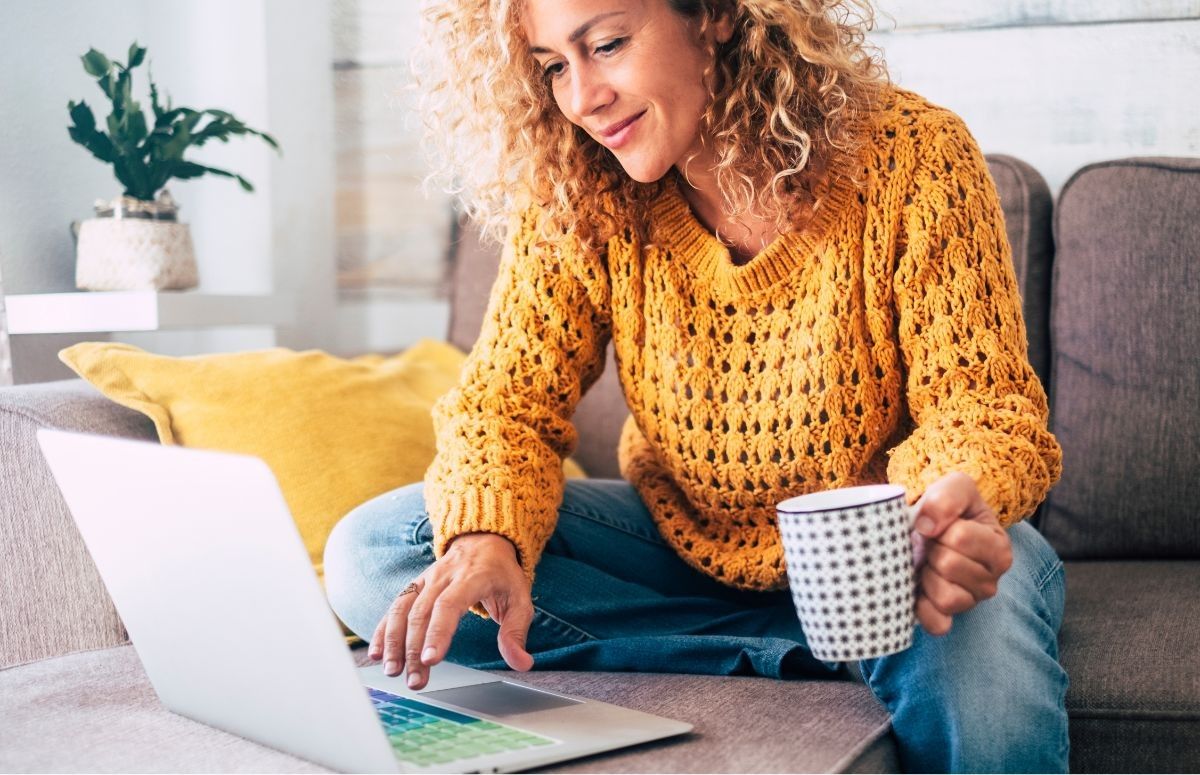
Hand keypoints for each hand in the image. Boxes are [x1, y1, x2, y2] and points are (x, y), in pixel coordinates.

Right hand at [369, 532, 534, 689]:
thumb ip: (516, 632)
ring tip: (392, 671)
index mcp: (472, 577)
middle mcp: (444, 576)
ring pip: (403, 609)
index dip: (438, 632)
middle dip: (415, 649)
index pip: (450, 605)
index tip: (431, 660)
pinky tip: (377, 653)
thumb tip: (521, 663)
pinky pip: (395, 606)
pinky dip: (383, 629)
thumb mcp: (520, 599)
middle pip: (422, 613)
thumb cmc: (502, 575)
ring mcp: (426, 579)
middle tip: (415, 681)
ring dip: (394, 641)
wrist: (484, 540)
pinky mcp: (415, 585)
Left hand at [910, 472, 1012, 635]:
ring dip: (926, 576)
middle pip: (949, 566)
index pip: (960, 537)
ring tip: (927, 563)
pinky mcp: (949, 618)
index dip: (939, 526)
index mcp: (999, 547)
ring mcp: (971, 602)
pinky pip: (937, 624)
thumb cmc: (948, 508)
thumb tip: (926, 526)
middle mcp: (992, 580)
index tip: (938, 524)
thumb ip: (948, 496)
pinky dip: (922, 607)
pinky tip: (919, 587)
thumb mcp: (955, 486)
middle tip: (930, 544)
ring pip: (946, 597)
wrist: (932, 526)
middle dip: (930, 550)